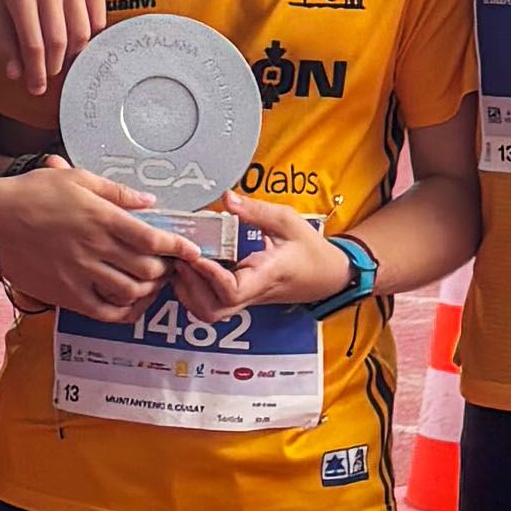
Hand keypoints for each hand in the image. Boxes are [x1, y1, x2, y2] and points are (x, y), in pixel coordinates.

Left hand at [0, 0, 105, 110]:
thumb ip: (5, 41)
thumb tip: (17, 74)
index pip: (33, 44)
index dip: (36, 72)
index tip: (36, 87)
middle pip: (59, 42)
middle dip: (53, 66)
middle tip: (48, 73)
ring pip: (82, 34)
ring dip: (71, 53)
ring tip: (60, 53)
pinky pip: (98, 19)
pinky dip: (89, 35)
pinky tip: (75, 34)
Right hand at [0, 163, 178, 317]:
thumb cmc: (35, 192)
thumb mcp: (79, 179)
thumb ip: (118, 192)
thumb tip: (149, 202)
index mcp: (102, 218)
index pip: (152, 238)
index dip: (178, 247)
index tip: (192, 250)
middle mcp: (95, 248)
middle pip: (147, 269)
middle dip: (166, 269)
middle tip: (169, 265)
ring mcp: (81, 274)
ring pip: (130, 293)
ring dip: (148, 290)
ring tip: (150, 283)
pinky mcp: (67, 293)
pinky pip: (104, 311)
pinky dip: (124, 311)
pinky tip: (129, 303)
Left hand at [167, 191, 349, 316]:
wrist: (328, 276)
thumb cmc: (309, 249)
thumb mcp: (288, 221)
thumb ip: (256, 211)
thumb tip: (226, 198)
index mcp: (265, 275)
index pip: (232, 291)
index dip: (210, 276)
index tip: (198, 255)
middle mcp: (252, 293)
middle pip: (212, 310)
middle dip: (190, 286)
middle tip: (182, 256)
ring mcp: (244, 300)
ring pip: (208, 313)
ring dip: (188, 291)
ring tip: (183, 261)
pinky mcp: (239, 298)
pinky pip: (211, 305)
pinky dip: (193, 291)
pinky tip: (190, 267)